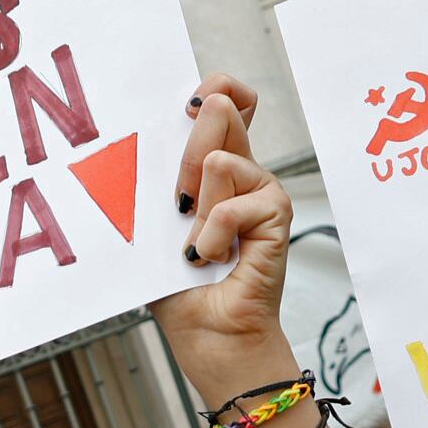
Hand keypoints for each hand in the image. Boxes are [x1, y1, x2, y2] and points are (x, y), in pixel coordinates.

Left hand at [149, 76, 293, 386]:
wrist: (210, 338)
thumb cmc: (180, 290)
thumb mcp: (154, 227)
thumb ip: (156, 184)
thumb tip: (152, 141)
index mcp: (212, 171)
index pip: (226, 103)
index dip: (214, 89)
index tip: (186, 103)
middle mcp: (241, 174)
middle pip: (224, 111)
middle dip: (191, 144)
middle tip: (179, 200)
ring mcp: (261, 193)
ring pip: (224, 160)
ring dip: (197, 208)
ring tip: (194, 245)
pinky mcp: (276, 217)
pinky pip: (236, 204)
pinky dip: (214, 235)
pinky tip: (210, 258)